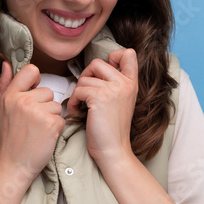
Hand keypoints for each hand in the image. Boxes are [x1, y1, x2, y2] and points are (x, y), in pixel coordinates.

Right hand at [0, 60, 65, 182]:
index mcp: (10, 95)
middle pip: (48, 91)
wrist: (12, 166)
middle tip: (33, 123)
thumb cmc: (6, 140)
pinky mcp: (51, 124)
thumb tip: (6, 63)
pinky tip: (44, 138)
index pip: (31, 70)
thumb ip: (3, 85)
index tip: (34, 93)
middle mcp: (23, 101)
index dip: (36, 80)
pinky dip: (57, 129)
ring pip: (56, 106)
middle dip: (45, 106)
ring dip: (52, 118)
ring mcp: (38, 112)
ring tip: (38, 131)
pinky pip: (62, 119)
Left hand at [65, 48, 137, 166]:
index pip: (128, 53)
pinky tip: (76, 112)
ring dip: (77, 93)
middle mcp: (124, 84)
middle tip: (84, 92)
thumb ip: (114, 85)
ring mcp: (113, 89)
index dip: (112, 56)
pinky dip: (73, 102)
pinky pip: (78, 90)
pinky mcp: (100, 97)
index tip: (102, 73)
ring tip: (80, 107)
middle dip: (85, 76)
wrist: (113, 150)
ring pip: (84, 79)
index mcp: (131, 84)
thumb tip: (95, 70)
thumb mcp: (120, 102)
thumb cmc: (112, 131)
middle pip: (98, 62)